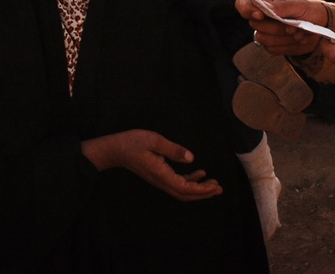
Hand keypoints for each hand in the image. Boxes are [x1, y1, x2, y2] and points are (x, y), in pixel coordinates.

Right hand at [81, 130, 222, 201]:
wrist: (115, 149)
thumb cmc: (132, 142)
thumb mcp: (154, 141)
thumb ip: (173, 149)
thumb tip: (191, 158)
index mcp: (161, 174)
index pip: (184, 188)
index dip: (201, 189)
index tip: (214, 186)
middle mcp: (161, 181)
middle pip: (185, 194)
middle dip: (203, 193)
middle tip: (219, 188)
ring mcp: (159, 180)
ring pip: (181, 190)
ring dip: (198, 188)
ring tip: (213, 183)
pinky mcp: (158, 175)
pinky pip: (176, 183)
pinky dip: (189, 181)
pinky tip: (198, 173)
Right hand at [234, 0, 325, 55]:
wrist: (320, 25)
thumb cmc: (309, 10)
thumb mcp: (298, 5)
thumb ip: (281, 7)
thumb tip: (265, 8)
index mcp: (265, 0)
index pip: (243, 4)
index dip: (247, 10)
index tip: (261, 16)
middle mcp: (261, 16)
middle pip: (255, 25)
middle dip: (276, 27)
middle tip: (293, 25)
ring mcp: (265, 31)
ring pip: (262, 39)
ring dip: (283, 38)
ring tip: (298, 32)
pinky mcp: (272, 44)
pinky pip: (272, 49)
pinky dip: (287, 46)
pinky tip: (297, 39)